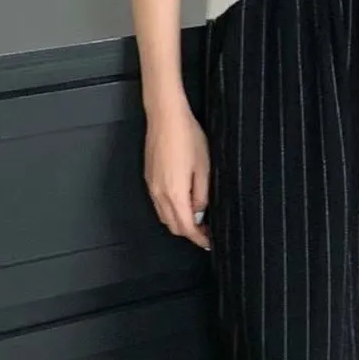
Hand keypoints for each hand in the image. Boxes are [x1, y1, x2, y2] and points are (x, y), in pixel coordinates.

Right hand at [144, 98, 210, 250]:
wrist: (165, 117)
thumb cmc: (188, 137)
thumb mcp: (204, 167)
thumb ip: (202, 195)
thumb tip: (200, 213)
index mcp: (175, 194)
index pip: (187, 227)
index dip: (199, 238)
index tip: (210, 242)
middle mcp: (159, 194)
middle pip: (173, 226)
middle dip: (190, 233)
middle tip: (207, 232)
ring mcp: (151, 186)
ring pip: (164, 216)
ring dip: (179, 222)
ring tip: (198, 219)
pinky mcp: (148, 178)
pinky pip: (158, 204)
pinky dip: (171, 211)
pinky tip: (183, 203)